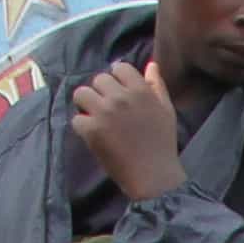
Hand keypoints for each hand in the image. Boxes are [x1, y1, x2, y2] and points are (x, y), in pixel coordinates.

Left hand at [69, 58, 185, 204]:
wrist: (154, 177)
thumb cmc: (162, 144)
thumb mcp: (166, 111)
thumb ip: (157, 86)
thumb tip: (150, 65)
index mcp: (141, 91)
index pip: (119, 68)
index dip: (117, 79)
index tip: (119, 94)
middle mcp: (121, 97)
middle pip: (98, 80)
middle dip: (101, 92)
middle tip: (107, 109)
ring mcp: (104, 113)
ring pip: (81, 94)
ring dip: (85, 105)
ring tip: (94, 118)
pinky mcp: (92, 130)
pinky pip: (76, 120)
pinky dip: (82, 128)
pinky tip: (94, 136)